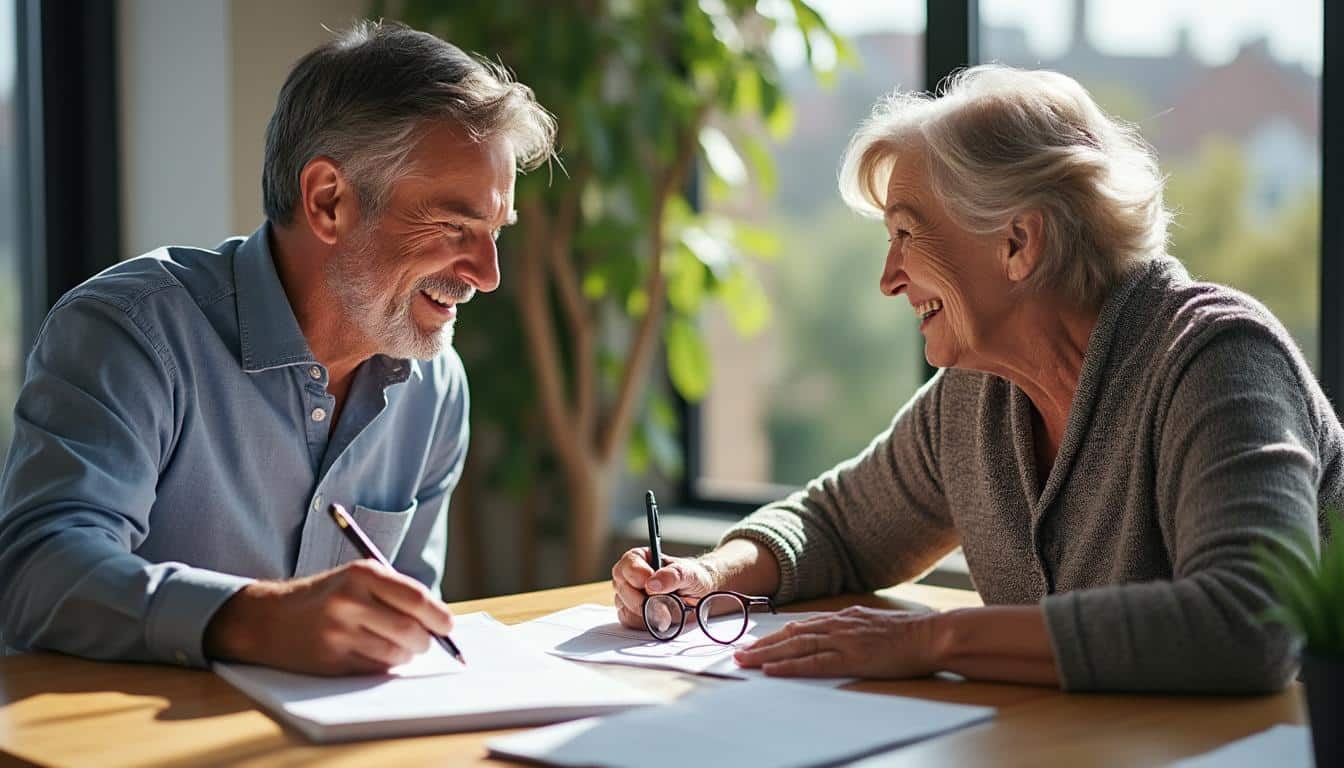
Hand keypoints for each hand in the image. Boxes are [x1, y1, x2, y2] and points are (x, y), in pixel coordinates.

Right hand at [204, 560, 455, 675]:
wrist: (270, 619)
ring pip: (396, 654)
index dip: (439, 616)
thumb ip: (397, 594)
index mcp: (361, 574)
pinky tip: (373, 653)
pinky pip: (376, 669)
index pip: (415, 597)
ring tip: (397, 645)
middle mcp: (349, 602)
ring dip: (406, 654)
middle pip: (409, 630)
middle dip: (426, 640)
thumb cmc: (327, 596)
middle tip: (426, 640)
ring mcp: (338, 634)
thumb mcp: (357, 579)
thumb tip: (442, 623)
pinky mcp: (331, 661)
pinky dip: (385, 665)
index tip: (448, 625)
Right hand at [610, 547, 716, 628]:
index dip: (638, 576)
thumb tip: (652, 584)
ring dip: (647, 613)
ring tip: (667, 610)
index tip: (651, 586)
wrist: (700, 596)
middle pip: (623, 588)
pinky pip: (631, 621)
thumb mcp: (688, 573)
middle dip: (644, 600)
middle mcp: (630, 576)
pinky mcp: (632, 613)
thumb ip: (672, 575)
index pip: (628, 565)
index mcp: (640, 558)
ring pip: (625, 607)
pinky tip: (660, 617)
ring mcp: (629, 596)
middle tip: (664, 604)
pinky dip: (646, 622)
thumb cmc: (693, 579)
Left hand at [733, 606, 941, 678]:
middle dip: (762, 645)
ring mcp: (843, 641)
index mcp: (843, 618)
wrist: (932, 634)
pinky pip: (814, 663)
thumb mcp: (875, 623)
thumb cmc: (909, 633)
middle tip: (738, 654)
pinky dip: (790, 667)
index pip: (801, 626)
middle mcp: (838, 625)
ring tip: (745, 662)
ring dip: (767, 655)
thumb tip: (836, 631)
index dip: (776, 635)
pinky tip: (772, 670)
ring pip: (795, 647)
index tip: (756, 642)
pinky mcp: (851, 657)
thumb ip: (853, 627)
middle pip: (791, 635)